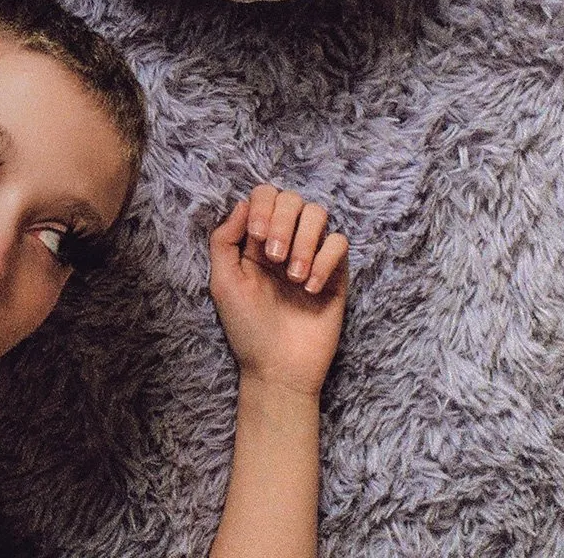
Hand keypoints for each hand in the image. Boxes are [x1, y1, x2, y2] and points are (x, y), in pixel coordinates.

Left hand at [209, 184, 348, 397]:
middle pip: (293, 199)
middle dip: (282, 223)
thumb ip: (225, 239)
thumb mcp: (223, 282)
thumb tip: (243, 202)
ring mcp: (311, 256)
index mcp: (254, 241)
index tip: (257, 236)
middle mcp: (283, 242)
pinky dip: (326, 261)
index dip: (262, 206)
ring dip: (305, 241)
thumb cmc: (246, 327)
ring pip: (319, 214)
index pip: (264, 196)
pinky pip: (340, 243)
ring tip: (293, 277)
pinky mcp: (336, 274)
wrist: (278, 368)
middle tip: (274, 257)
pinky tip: (311, 289)